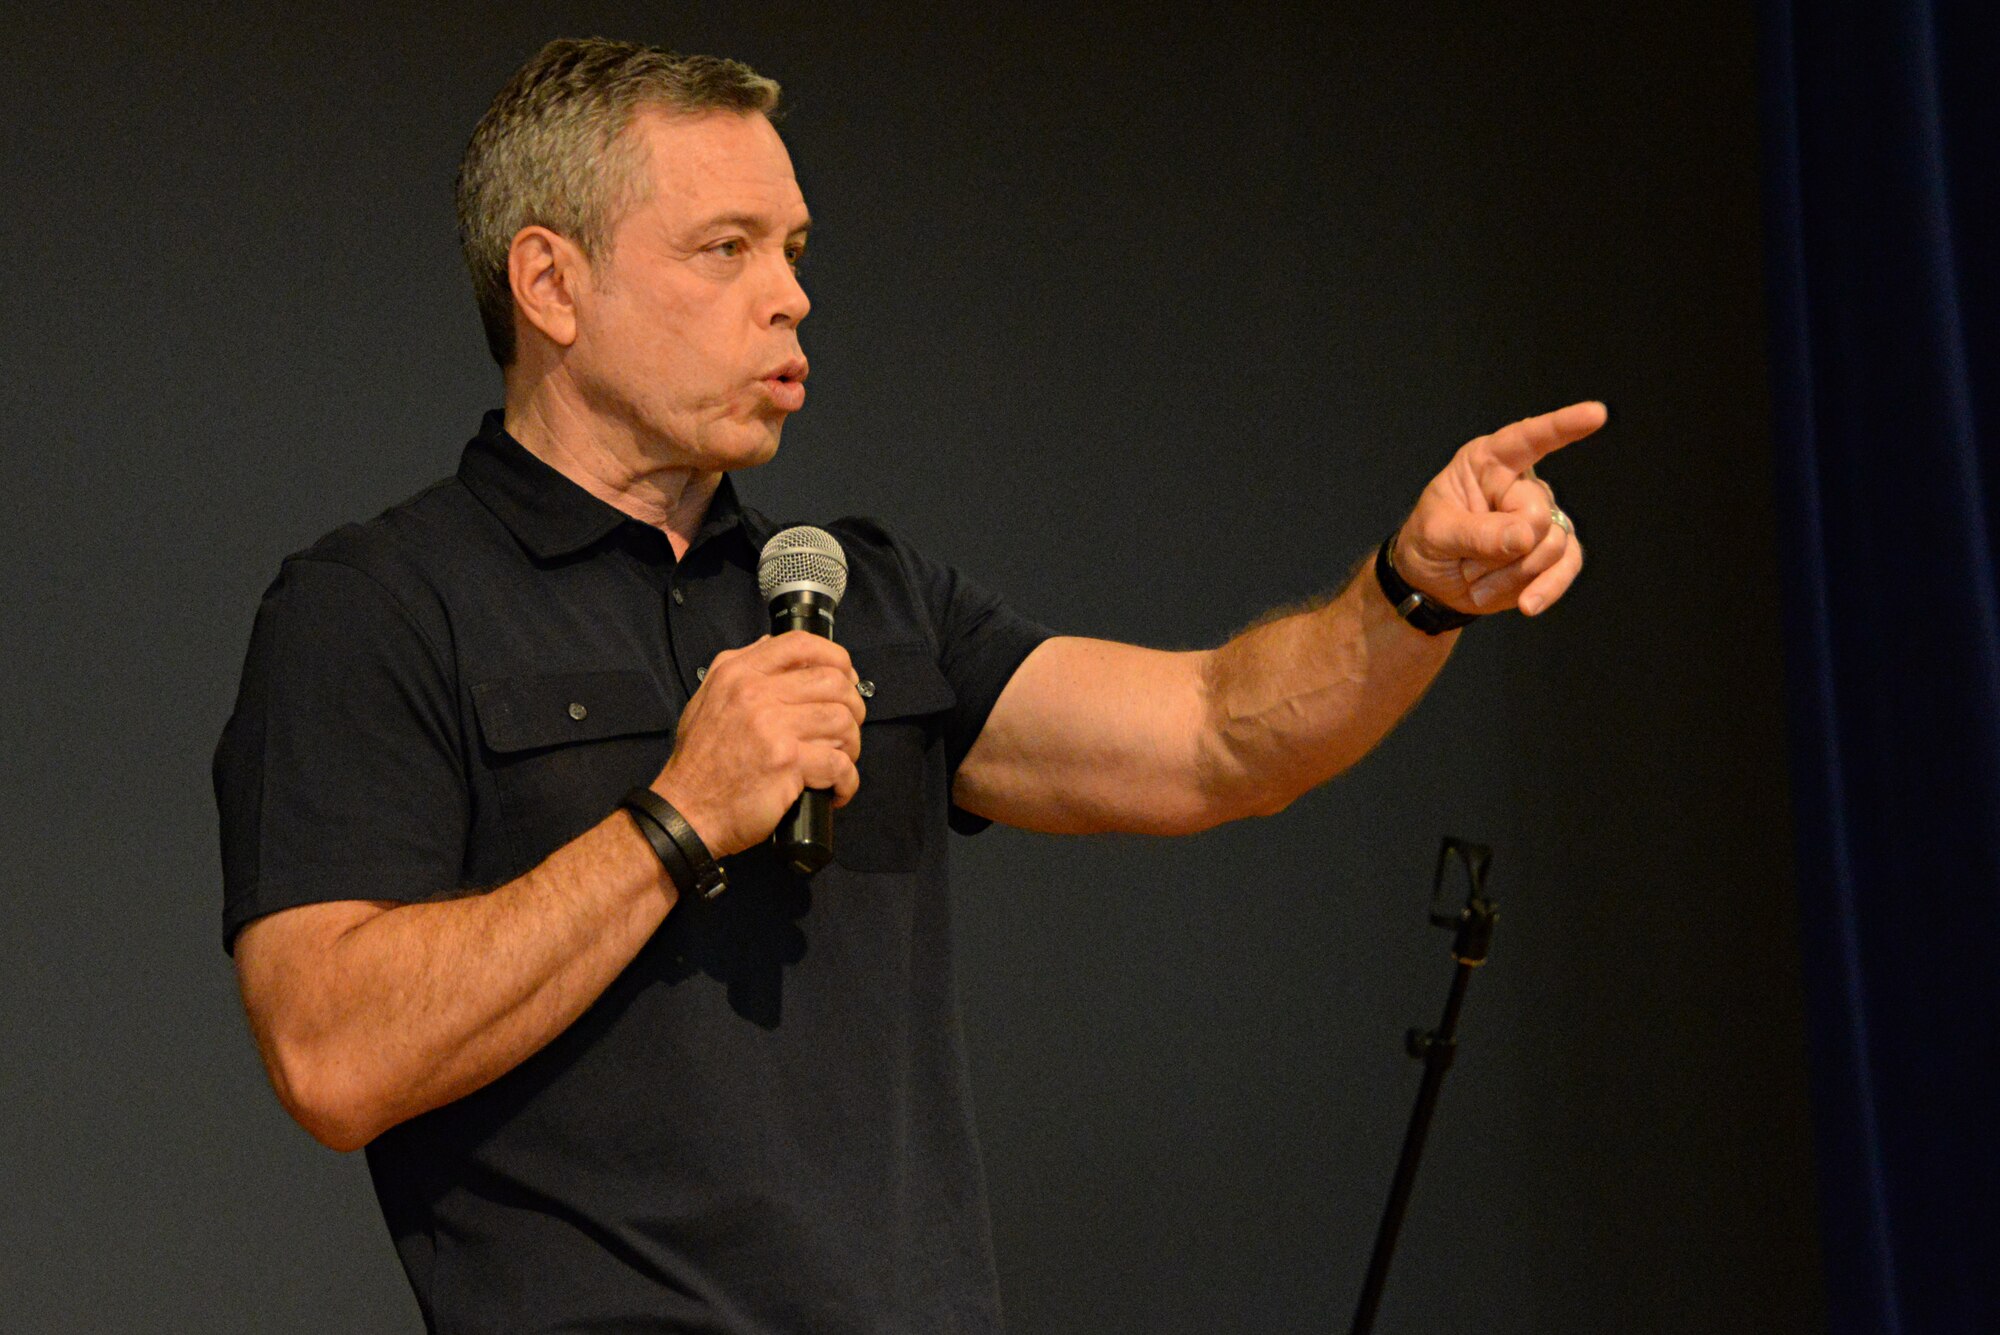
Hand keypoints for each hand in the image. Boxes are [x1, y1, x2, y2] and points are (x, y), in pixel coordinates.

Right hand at [651, 632, 865, 857]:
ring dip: (852, 744)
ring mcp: (772, 727)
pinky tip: (838, 790)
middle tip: (848, 727)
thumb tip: (770, 644)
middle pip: (832, 682)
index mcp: (738, 674)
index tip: (846, 677)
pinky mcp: (786, 763)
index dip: (836, 657)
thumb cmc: (699, 762)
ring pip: (841, 721)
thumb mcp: (706, 699)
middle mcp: (755, 694)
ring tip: (841, 760)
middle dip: (852, 705)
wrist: (685, 811)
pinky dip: (847, 781)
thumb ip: (738, 669)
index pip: (801, 644)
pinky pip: (839, 764)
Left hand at [1393, 401, 1605, 616]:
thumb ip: (1476, 532)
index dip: (1562, 426)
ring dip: (1510, 574)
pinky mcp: (1553, 552)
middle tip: (1466, 559)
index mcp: (1488, 462)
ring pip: (1551, 546)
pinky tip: (1528, 605)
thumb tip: (1526, 536)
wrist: (1431, 582)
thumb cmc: (1428, 542)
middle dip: (1501, 548)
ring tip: (1477, 578)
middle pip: (1537, 513)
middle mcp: (1522, 485)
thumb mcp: (1436, 534)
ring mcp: (1543, 519)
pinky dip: (1546, 589)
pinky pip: (1566, 568)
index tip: (1597, 414)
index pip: (1527, 439)